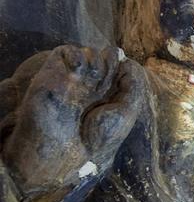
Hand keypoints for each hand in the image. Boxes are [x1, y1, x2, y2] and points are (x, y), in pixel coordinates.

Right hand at [2, 45, 145, 195]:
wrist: (64, 149)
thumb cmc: (98, 137)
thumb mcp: (126, 112)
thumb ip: (132, 86)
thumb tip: (128, 62)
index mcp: (110, 97)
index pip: (120, 70)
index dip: (125, 69)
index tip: (124, 76)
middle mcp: (92, 87)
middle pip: (106, 59)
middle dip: (111, 64)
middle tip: (105, 83)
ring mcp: (73, 80)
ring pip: (89, 53)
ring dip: (96, 60)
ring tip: (92, 80)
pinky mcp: (53, 74)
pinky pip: (66, 51)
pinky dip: (76, 55)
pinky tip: (78, 70)